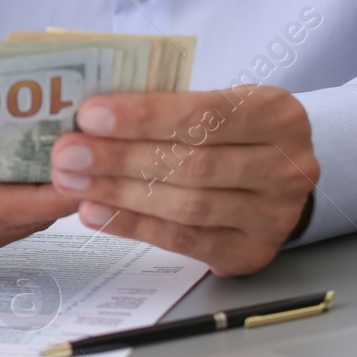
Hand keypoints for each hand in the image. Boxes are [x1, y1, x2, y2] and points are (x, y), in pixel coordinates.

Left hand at [48, 86, 319, 275]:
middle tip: (69, 154)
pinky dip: (134, 226)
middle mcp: (287, 167)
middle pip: (194, 165)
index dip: (144, 116)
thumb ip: (166, 106)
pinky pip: (184, 241)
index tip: (90, 115)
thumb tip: (91, 116)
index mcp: (277, 115)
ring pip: (187, 206)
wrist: (274, 174)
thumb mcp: (216, 103)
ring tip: (73, 182)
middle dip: (121, 159)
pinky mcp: (250, 253)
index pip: (205, 114)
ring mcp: (274, 216)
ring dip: (121, 194)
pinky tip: (97, 212)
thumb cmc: (230, 131)